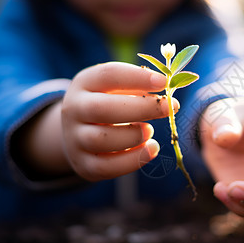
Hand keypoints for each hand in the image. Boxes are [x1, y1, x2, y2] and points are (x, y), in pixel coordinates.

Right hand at [61, 62, 178, 180]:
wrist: (77, 132)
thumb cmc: (108, 102)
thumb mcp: (116, 87)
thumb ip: (138, 86)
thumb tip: (168, 89)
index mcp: (84, 83)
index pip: (108, 75)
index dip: (137, 77)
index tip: (163, 81)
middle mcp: (73, 110)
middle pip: (102, 109)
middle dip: (141, 108)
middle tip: (170, 106)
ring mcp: (75, 139)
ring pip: (103, 140)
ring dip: (135, 135)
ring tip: (150, 130)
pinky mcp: (84, 165)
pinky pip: (107, 167)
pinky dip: (134, 160)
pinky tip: (152, 148)